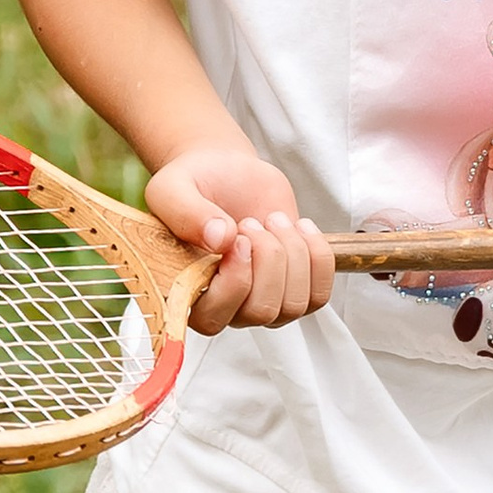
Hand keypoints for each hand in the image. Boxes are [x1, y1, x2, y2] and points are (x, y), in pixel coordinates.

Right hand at [147, 143, 335, 330]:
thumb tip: (220, 239)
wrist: (228, 172)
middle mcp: (225, 306)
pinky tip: (299, 228)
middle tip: (252, 222)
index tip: (239, 238)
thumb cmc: (195, 183)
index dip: (235, 283)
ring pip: (294, 305)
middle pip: (262, 312)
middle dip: (268, 259)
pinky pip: (319, 294)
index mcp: (188, 292)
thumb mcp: (173, 188)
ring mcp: (262, 301)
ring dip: (292, 254)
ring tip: (272, 220)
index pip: (213, 320)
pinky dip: (318, 257)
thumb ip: (186, 212)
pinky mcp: (293, 289)